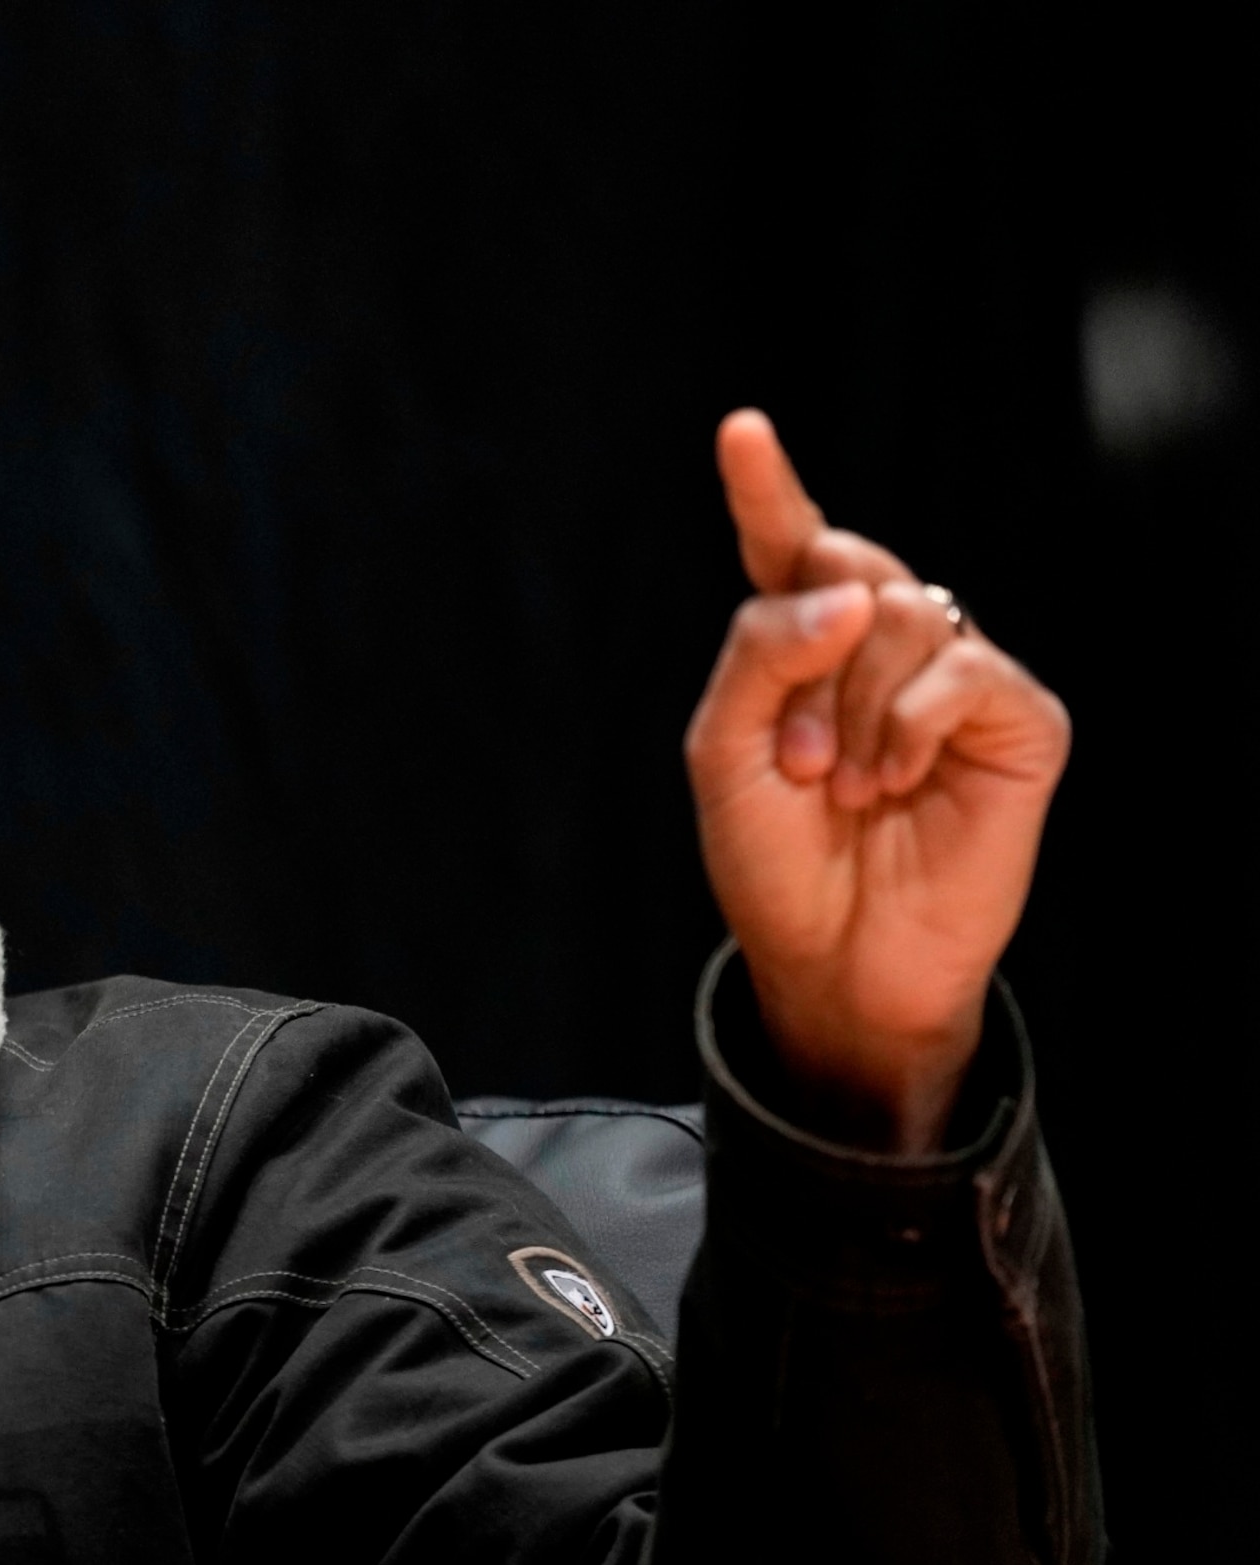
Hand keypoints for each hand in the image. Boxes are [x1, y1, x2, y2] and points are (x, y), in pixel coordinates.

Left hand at [686, 410, 1070, 1151]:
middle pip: (848, 569)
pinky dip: (910, 727)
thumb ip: (761, 654)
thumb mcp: (725, 754)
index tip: (741, 430)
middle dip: (805, 663)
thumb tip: (850, 591)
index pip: (787, 547)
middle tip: (794, 762)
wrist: (831, 958)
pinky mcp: (1016, 718)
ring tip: (842, 789)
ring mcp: (956, 675)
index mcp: (804, 644)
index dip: (766, 486)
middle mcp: (884, 644)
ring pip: (902, 617)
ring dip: (850, 711)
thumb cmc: (774, 860)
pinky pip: (962, 671)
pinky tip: (894, 784)